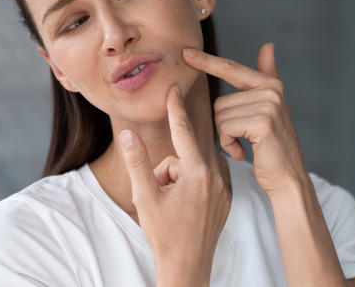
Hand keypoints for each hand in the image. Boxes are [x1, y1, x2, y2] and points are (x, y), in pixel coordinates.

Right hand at [119, 85, 230, 285]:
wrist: (188, 267)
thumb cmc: (164, 235)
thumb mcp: (144, 197)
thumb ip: (137, 162)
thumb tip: (127, 133)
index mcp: (197, 172)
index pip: (183, 131)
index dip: (175, 109)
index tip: (174, 87)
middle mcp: (216, 176)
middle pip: (183, 155)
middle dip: (167, 169)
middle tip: (160, 193)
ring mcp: (224, 187)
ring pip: (193, 167)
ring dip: (178, 178)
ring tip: (171, 205)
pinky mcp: (227, 197)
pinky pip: (205, 179)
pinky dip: (192, 187)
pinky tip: (186, 209)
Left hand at [182, 43, 309, 195]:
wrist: (289, 178)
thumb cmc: (274, 146)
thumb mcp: (270, 108)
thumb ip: (266, 76)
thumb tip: (267, 45)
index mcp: (271, 84)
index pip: (232, 68)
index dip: (207, 61)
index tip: (185, 53)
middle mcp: (272, 90)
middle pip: (220, 101)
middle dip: (224, 125)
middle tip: (244, 140)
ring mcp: (269, 105)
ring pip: (220, 116)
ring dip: (226, 137)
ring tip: (245, 146)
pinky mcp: (262, 123)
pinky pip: (225, 128)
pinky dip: (228, 145)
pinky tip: (242, 153)